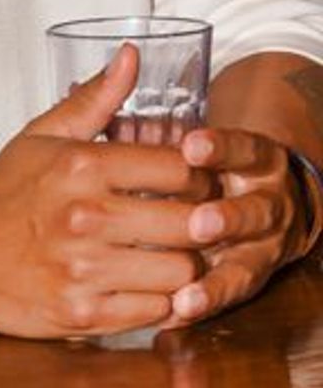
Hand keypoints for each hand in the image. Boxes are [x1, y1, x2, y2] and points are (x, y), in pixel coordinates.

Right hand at [0, 46, 214, 337]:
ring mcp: (83, 270)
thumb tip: (132, 56)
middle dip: (202, 222)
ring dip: (185, 265)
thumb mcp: (40, 138)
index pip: (182, 167)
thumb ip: (93, 100)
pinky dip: (161, 301)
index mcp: (80, 167)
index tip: (191, 184)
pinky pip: (156, 311)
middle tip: (192, 223)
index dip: (199, 175)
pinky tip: (146, 285)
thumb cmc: (1, 195)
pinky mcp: (81, 315)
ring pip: (182, 271)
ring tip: (171, 255)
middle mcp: (85, 217)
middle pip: (192, 222)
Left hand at [169, 122, 306, 321]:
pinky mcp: (247, 280)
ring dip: (217, 279)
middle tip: (200, 223)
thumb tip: (122, 75)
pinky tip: (177, 313)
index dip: (220, 149)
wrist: (263, 206)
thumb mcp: (190, 142)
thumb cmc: (210, 172)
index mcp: (256, 161)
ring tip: (187, 291)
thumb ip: (157, 125)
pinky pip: (229, 297)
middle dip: (228, 218)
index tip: (192, 145)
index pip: (243, 151)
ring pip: (246, 265)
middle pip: (253, 212)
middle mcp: (265, 205)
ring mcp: (261, 247)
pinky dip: (204, 305)